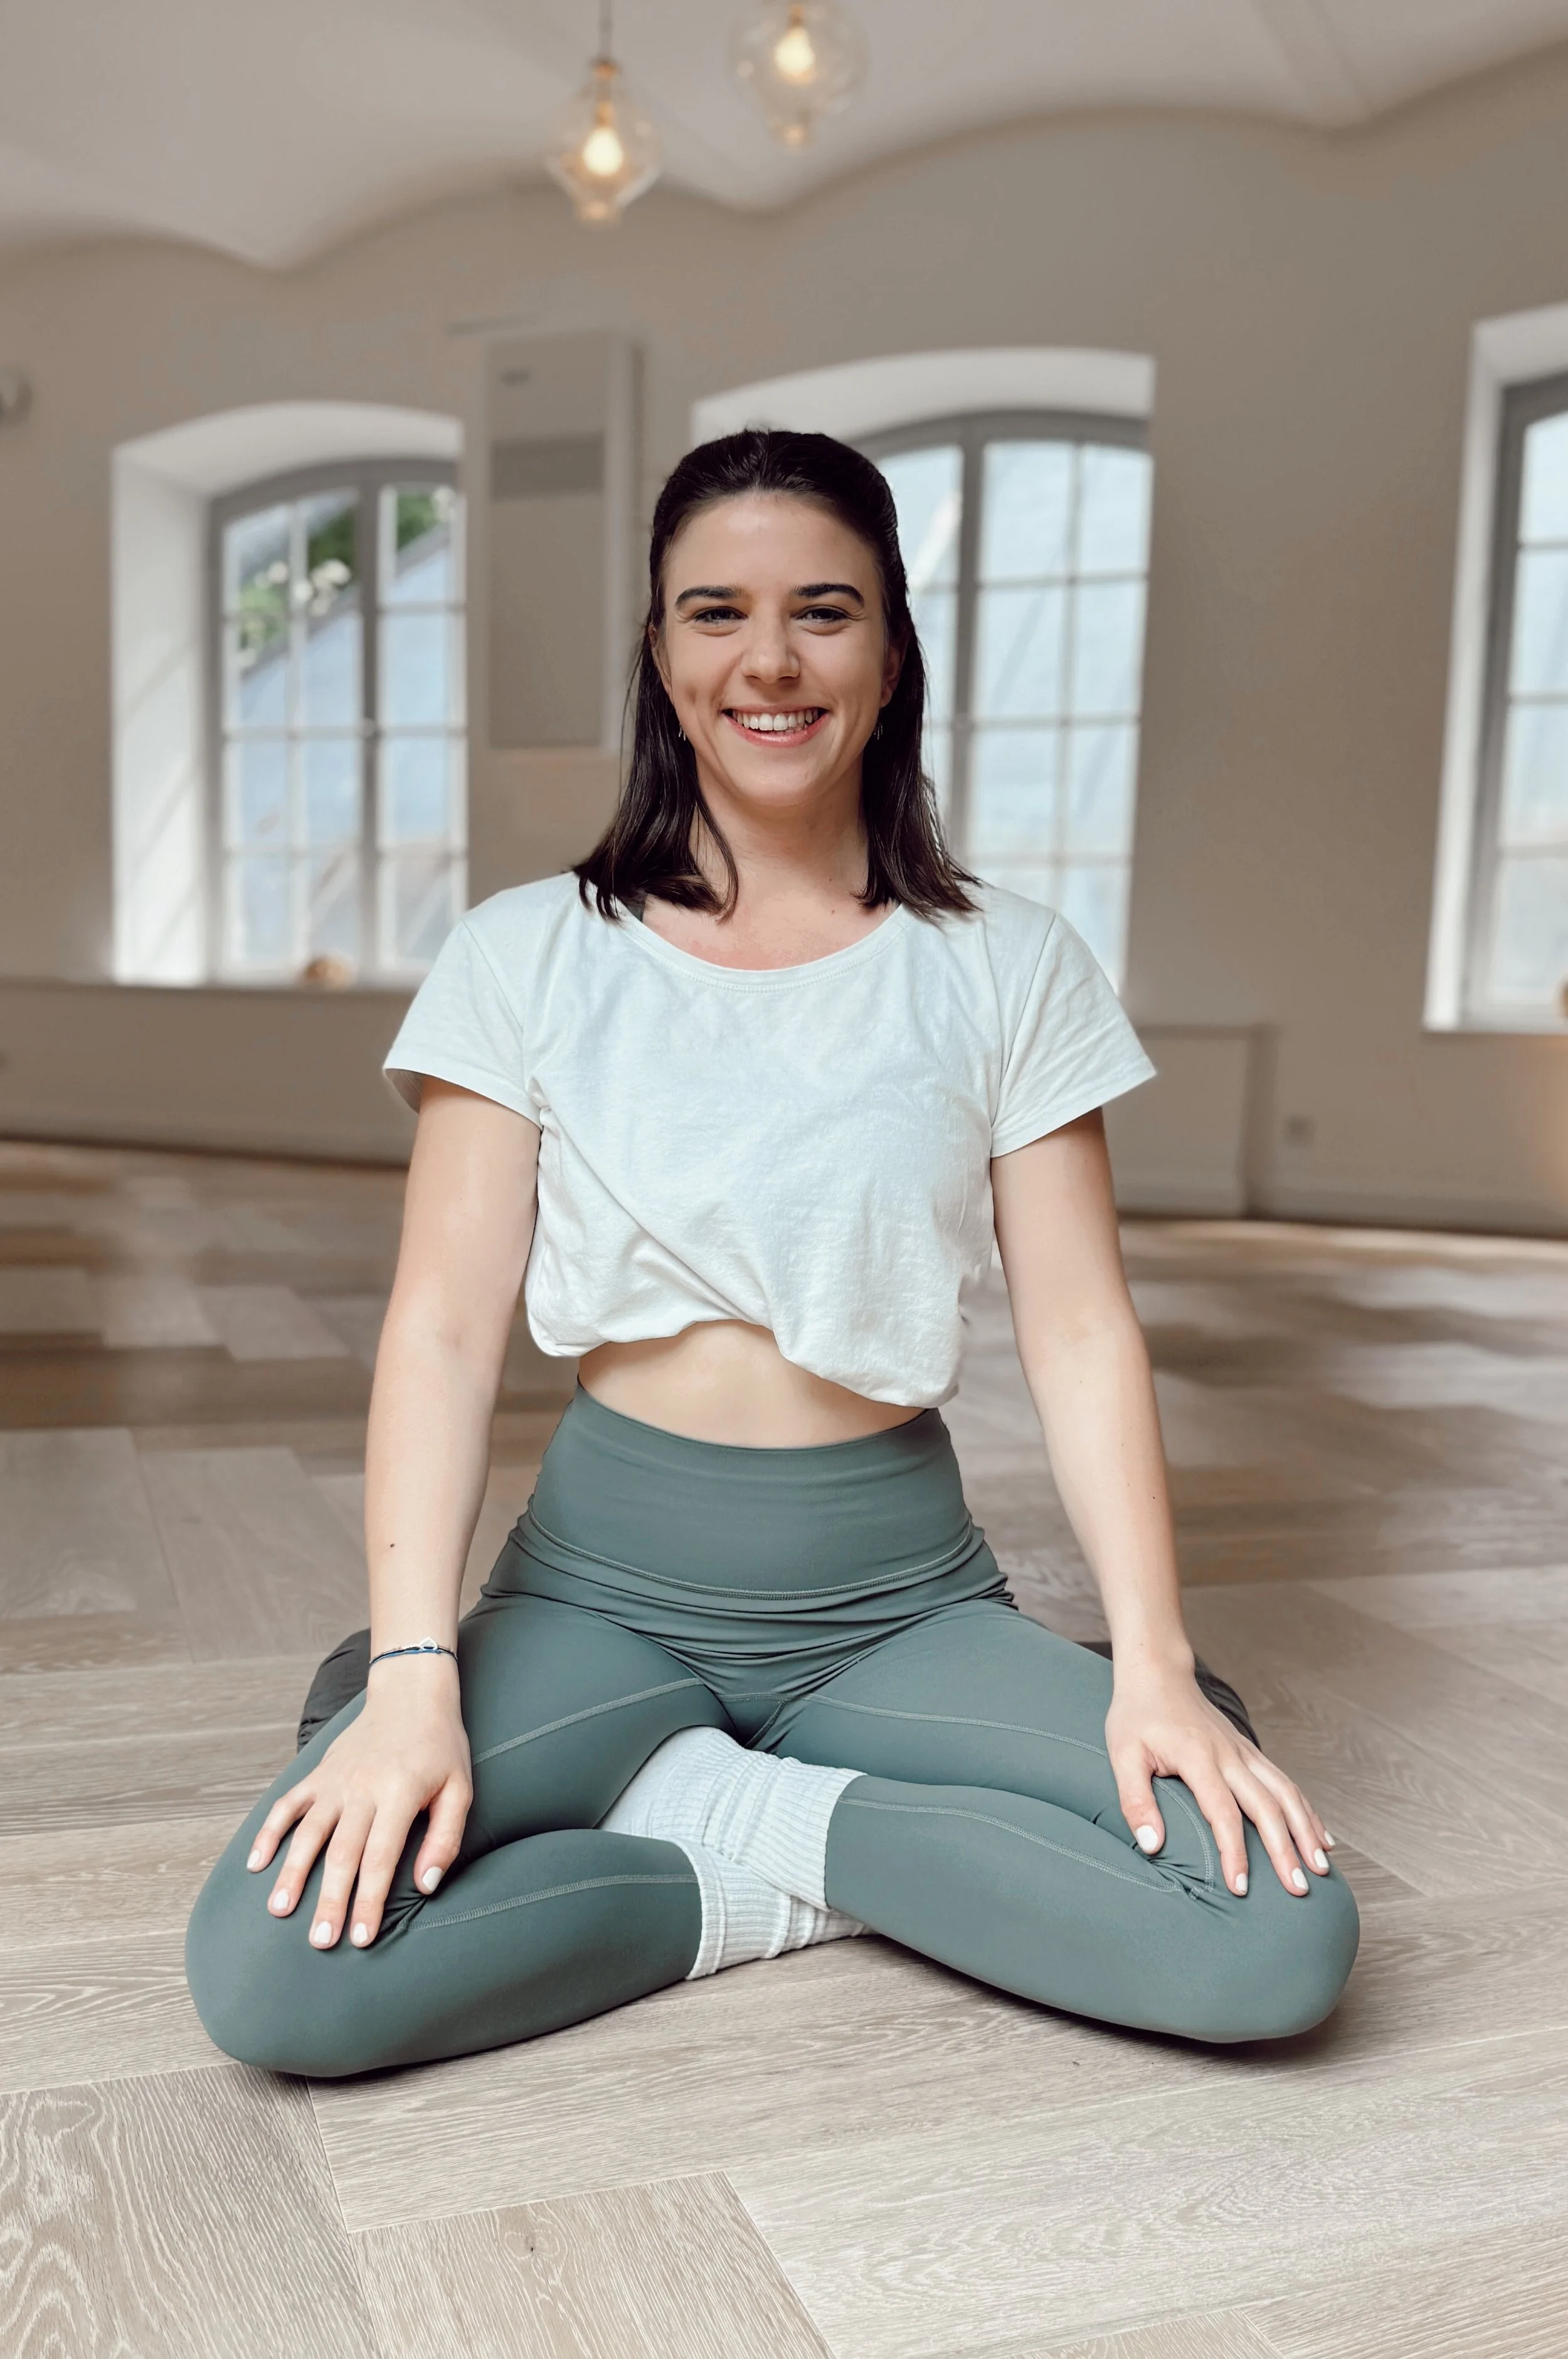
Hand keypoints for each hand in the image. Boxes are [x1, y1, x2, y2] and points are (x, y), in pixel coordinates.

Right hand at [245, 1660, 471, 1949]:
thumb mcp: (459, 1789)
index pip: (381, 1858)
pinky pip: (288, 1804)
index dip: (370, 1900)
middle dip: (330, 1901)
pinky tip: (255, 1864)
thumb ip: (445, 1838)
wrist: (411, 1694)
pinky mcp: (318, 1773)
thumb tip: (425, 1886)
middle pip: (342, 1853)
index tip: (361, 1939)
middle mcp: (362, 1788)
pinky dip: (268, 1832)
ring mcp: (335, 1780)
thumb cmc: (440, 1747)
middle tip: (320, 1942)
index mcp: (400, 1793)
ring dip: (292, 1873)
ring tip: (281, 1911)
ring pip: (307, 1832)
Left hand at [1105, 1657, 1332, 1898]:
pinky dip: (1306, 1811)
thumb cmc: (1137, 1715)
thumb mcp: (1122, 1755)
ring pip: (1286, 1793)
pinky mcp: (1250, 1752)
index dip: (1234, 1852)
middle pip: (1267, 1806)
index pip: (1222, 1812)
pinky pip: (1285, 1782)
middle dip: (1285, 1850)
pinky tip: (1320, 1836)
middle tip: (1297, 1890)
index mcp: (1198, 1757)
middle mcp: (1229, 1755)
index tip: (1241, 1887)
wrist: (1158, 1672)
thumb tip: (1151, 1846)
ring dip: (1306, 1831)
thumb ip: (1136, 1800)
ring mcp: (1244, 1752)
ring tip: (1321, 1868)